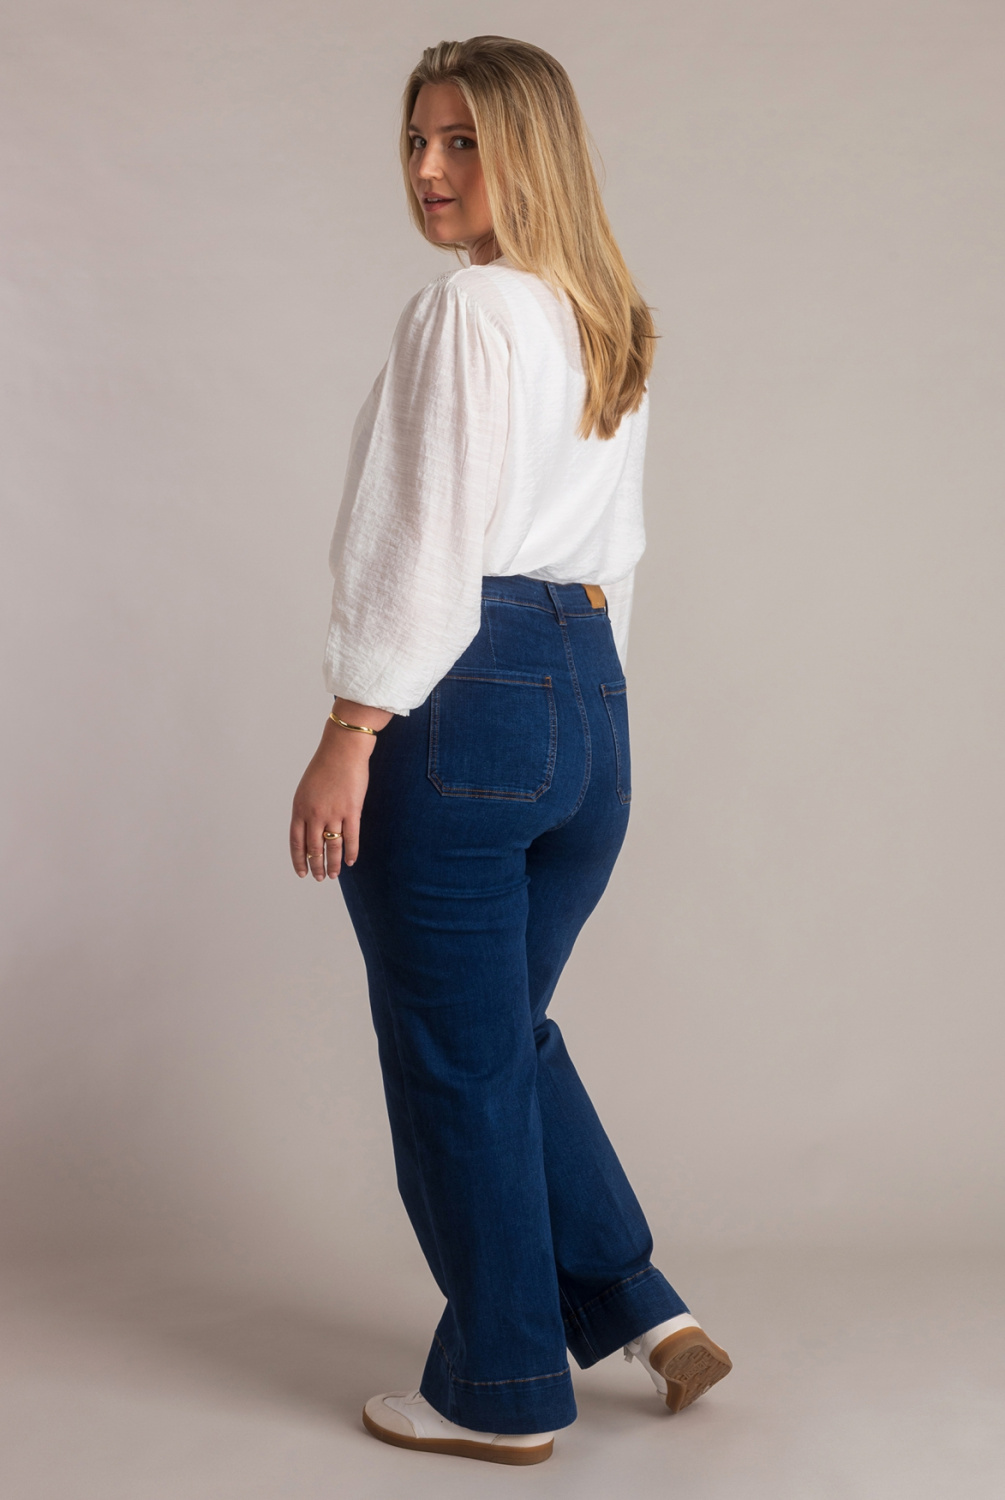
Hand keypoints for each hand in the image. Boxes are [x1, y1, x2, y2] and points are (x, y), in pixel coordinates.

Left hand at [289, 699, 390, 878]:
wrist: (342, 750)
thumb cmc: (325, 766)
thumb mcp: (306, 789)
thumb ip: (306, 810)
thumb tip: (310, 830)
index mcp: (300, 809)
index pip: (296, 842)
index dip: (299, 860)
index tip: (302, 873)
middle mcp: (314, 814)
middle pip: (314, 848)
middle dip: (316, 866)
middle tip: (319, 878)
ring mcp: (333, 813)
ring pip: (331, 847)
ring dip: (332, 864)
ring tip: (333, 875)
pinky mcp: (351, 810)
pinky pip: (351, 837)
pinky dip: (351, 852)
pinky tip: (350, 862)